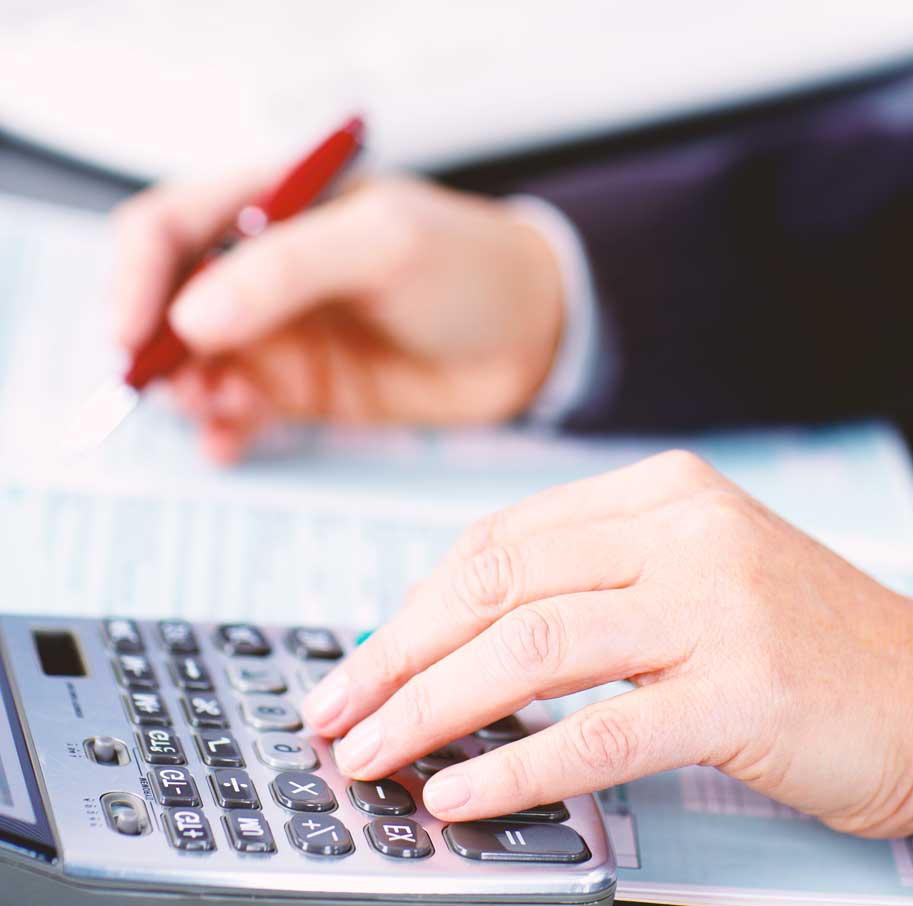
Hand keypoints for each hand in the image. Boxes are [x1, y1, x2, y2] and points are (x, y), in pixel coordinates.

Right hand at [112, 174, 563, 461]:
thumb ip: (288, 271)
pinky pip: (240, 410)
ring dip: (188, 392)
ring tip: (220, 411)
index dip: (135, 277)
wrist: (531, 337)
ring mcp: (281, 334)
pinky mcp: (304, 390)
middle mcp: (262, 272)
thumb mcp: (386, 244)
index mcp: (271, 208)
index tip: (134, 333)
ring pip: (196, 365)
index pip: (166, 228)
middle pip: (168, 304)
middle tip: (182, 386)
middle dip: (156, 348)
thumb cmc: (471, 268)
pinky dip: (223, 429)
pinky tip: (230, 444)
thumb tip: (193, 314)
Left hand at [303, 449, 912, 839]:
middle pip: (497, 584)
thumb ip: (590, 585)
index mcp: (659, 495)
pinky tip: (459, 793)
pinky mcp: (743, 687)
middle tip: (336, 711)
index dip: (416, 607)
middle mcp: (682, 531)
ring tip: (371, 754)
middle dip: (397, 655)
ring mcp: (715, 604)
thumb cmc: (808, 645)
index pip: (500, 541)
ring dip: (432, 707)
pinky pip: (600, 729)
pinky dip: (517, 765)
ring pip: (531, 648)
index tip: (366, 661)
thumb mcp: (692, 579)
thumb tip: (462, 637)